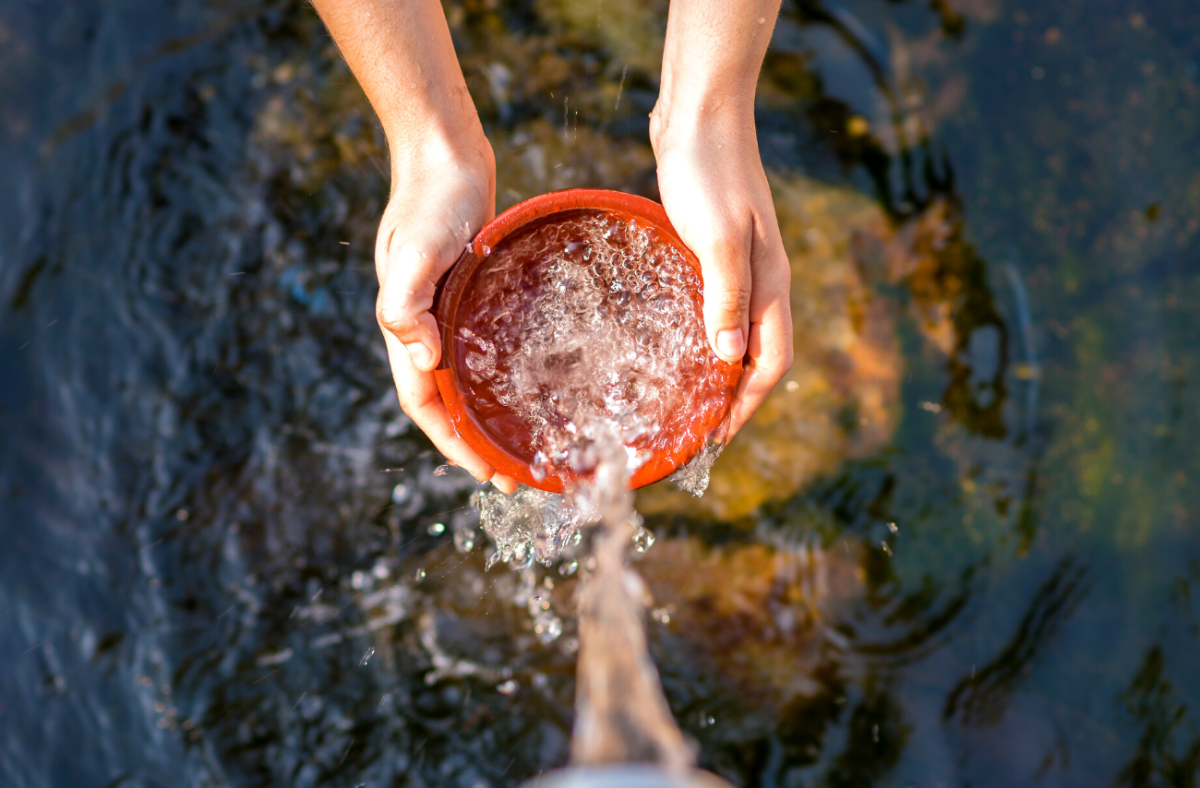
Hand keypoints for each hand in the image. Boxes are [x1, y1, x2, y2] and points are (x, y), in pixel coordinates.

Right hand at [375, 135, 519, 492]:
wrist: (444, 155)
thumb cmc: (430, 200)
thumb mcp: (414, 250)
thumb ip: (406, 303)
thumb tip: (422, 360)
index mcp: (407, 329)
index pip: (426, 404)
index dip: (453, 443)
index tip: (487, 473)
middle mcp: (427, 328)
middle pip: (448, 402)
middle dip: (477, 444)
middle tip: (517, 476)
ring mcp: (449, 313)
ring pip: (467, 380)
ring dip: (490, 416)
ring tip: (526, 443)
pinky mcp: (472, 296)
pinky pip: (485, 349)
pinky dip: (502, 376)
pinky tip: (533, 383)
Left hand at [651, 107, 793, 437]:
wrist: (700, 113)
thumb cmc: (708, 171)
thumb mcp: (716, 237)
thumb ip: (726, 295)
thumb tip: (729, 359)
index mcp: (769, 283)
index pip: (771, 363)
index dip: (746, 404)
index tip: (716, 438)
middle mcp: (761, 281)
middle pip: (757, 356)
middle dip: (733, 399)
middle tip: (696, 431)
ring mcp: (739, 265)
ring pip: (736, 334)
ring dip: (717, 371)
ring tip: (685, 400)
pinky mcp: (713, 250)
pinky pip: (714, 307)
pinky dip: (701, 336)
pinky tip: (672, 342)